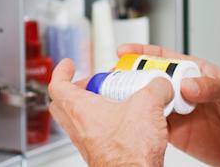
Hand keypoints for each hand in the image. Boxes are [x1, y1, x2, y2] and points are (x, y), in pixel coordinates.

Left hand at [48, 58, 174, 166]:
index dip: (61, 71)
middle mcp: (78, 128)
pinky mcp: (100, 155)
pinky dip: (105, 125)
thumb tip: (161, 84)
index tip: (68, 65)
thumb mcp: (148, 104)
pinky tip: (126, 123)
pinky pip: (95, 135)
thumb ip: (156, 87)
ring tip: (113, 101)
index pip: (57, 86)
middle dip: (75, 90)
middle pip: (62, 105)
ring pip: (79, 121)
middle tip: (90, 84)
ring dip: (91, 108)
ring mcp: (87, 144)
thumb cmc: (130, 150)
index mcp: (80, 110)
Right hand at [119, 44, 219, 166]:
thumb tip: (187, 85)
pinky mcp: (176, 133)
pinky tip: (137, 120)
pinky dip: (143, 123)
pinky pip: (154, 125)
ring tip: (121, 99)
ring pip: (149, 102)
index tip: (125, 51)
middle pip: (151, 79)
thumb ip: (211, 86)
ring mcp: (178, 111)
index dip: (143, 53)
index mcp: (195, 72)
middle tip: (117, 78)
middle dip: (132, 76)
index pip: (165, 57)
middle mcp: (183, 90)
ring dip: (135, 99)